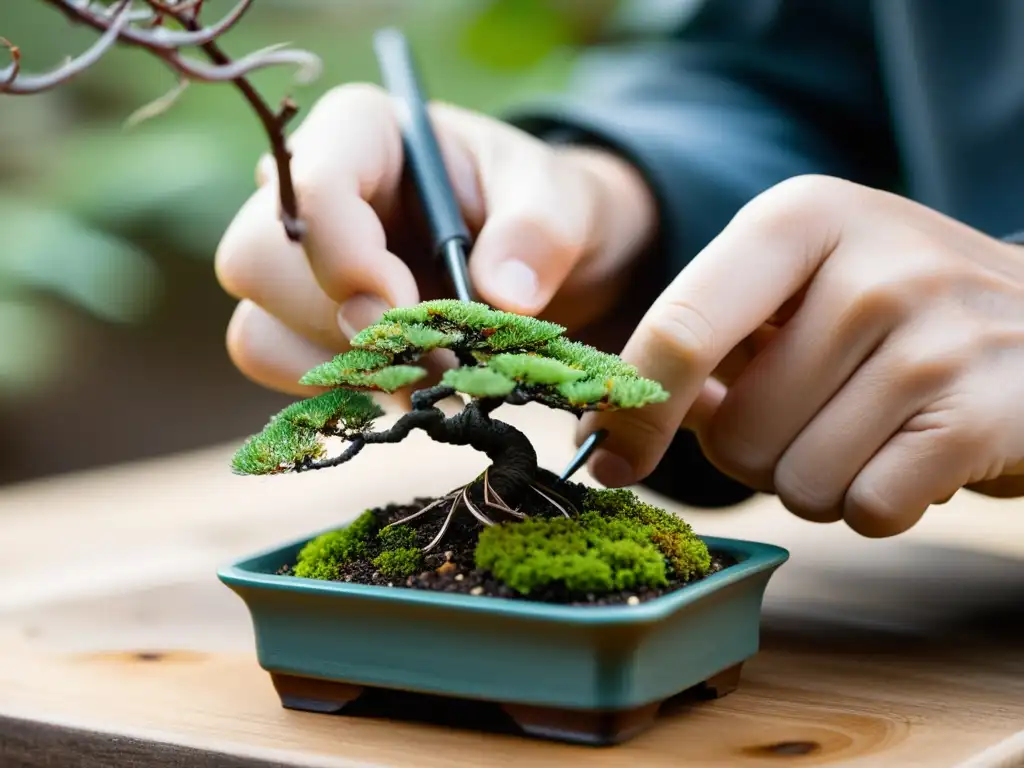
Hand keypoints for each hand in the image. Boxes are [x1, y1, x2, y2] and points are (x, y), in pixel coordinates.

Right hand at [214, 84, 654, 395]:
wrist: (533, 256)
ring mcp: (290, 261)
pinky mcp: (295, 321)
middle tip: (435, 356)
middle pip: (256, 262)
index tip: (411, 309)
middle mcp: (305, 191)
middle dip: (344, 325)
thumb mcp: (558, 200)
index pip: (312, 187)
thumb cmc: (534, 207)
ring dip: (345, 369)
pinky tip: (405, 383)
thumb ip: (539, 233)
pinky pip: (275, 365)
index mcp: (360, 131)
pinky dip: (340, 392)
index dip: (350, 260)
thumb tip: (505, 296)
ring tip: (433, 371)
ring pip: (257, 328)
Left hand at [581, 175, 1023, 536]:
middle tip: (819, 415)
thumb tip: (617, 425)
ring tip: (874, 429)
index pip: (680, 329)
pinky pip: (868, 509)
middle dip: (760, 453)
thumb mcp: (799, 290)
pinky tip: (917, 453)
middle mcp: (870, 264)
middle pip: (737, 432)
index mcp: (799, 220)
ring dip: (820, 482)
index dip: (633, 411)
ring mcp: (935, 334)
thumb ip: (708, 344)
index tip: (609, 458)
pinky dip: (880, 504)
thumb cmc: (898, 314)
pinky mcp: (986, 410)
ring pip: (799, 482)